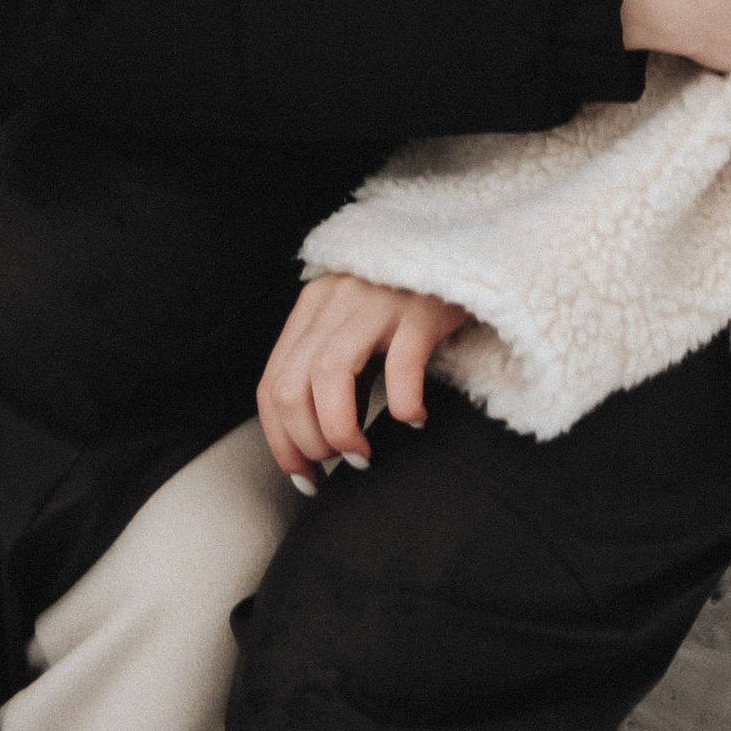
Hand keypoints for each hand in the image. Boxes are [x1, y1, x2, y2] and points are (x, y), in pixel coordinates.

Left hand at [256, 275, 473, 489]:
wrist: (460, 252)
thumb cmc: (405, 303)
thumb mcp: (355, 328)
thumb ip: (331, 372)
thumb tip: (314, 442)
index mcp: (312, 307)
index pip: (271, 386)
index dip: (280, 443)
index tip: (304, 478)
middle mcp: (335, 300)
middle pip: (291, 387)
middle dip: (307, 443)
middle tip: (339, 462)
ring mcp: (376, 300)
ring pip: (329, 375)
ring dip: (339, 431)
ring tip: (363, 453)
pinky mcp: (420, 308)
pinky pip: (400, 365)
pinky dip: (402, 404)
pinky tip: (415, 418)